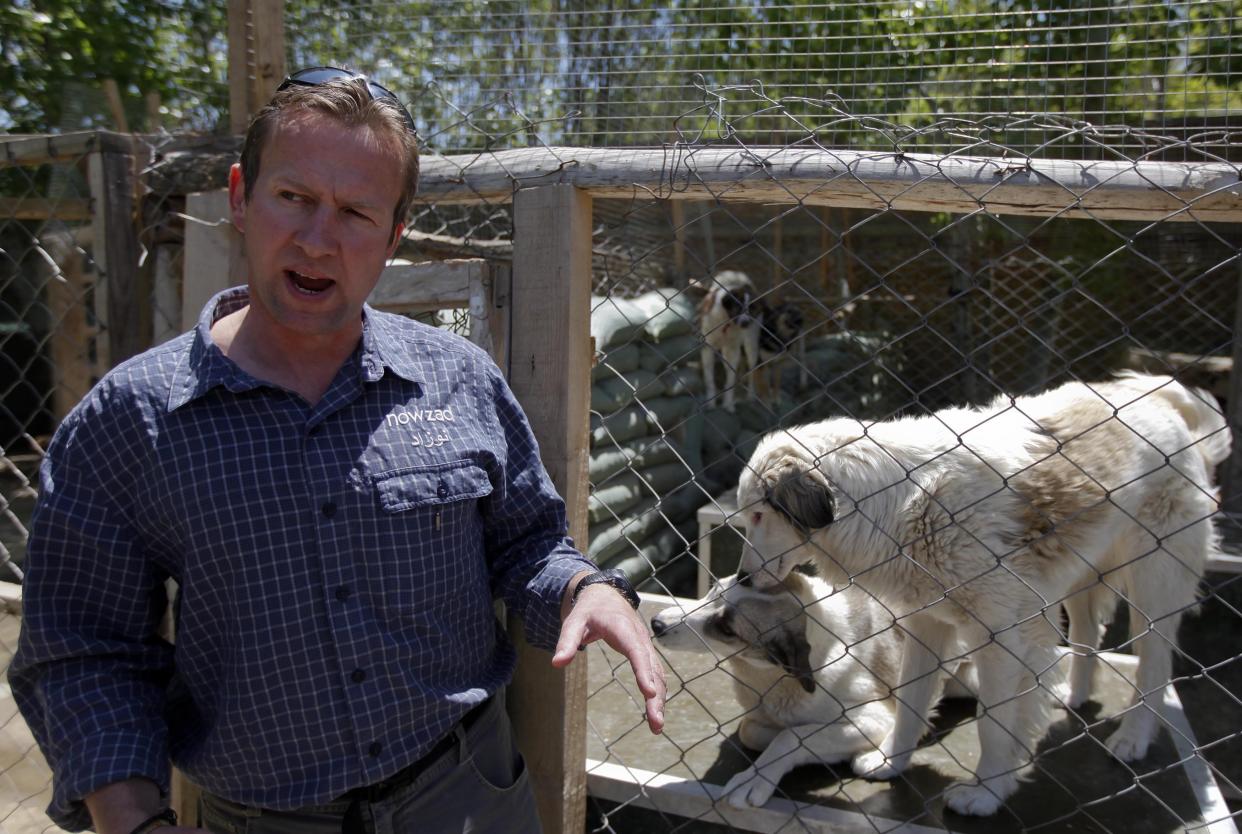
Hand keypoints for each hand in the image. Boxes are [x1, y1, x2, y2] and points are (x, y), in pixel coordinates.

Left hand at [552, 583, 665, 733]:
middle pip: (652, 669)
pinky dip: (658, 693)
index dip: (643, 672)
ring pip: (657, 674)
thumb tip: (557, 664)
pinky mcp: (645, 653)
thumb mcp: (574, 621)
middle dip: (655, 697)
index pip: (636, 652)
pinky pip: (655, 674)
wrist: (606, 595)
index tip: (648, 692)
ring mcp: (645, 646)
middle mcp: (639, 638)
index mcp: (623, 629)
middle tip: (656, 723)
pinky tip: (656, 711)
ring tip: (657, 727)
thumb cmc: (589, 610)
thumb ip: (566, 641)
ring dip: (659, 699)